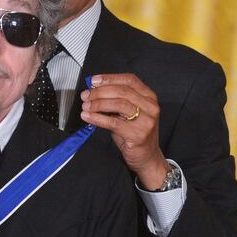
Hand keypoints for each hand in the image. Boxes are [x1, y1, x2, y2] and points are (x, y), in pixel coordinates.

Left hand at [80, 73, 170, 188]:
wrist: (147, 158)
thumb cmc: (135, 134)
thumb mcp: (127, 113)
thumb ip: (115, 100)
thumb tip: (93, 90)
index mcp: (149, 97)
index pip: (129, 80)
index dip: (110, 78)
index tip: (93, 80)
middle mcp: (150, 107)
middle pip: (122, 91)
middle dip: (100, 91)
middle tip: (86, 95)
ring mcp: (146, 121)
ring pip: (119, 104)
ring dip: (98, 104)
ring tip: (86, 106)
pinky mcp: (138, 135)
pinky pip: (114, 123)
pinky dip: (98, 118)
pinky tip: (88, 117)